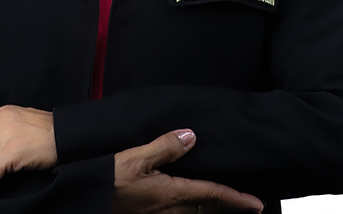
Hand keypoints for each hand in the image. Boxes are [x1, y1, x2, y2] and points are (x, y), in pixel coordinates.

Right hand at [112, 130, 263, 213]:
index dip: (237, 199)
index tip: (256, 205)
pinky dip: (193, 210)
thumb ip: (164, 147)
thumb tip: (191, 136)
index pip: (212, 195)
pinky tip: (191, 204)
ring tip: (226, 204)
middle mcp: (169, 209)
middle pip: (207, 209)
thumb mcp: (135, 158)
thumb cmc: (107, 179)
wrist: (86, 198)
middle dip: (229, 207)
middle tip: (249, 206)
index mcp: (171, 194)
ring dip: (211, 210)